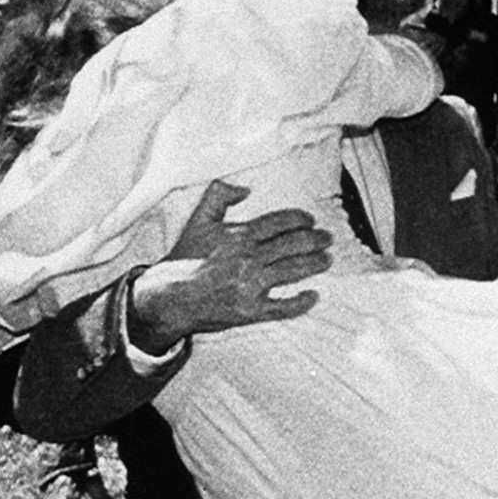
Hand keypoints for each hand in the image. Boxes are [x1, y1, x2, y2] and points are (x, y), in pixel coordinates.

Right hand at [127, 180, 332, 353]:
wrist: (170, 296)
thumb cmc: (184, 259)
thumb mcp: (198, 220)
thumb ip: (218, 195)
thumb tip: (245, 189)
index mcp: (239, 235)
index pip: (280, 222)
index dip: (300, 219)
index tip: (311, 220)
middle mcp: (249, 258)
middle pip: (294, 244)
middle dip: (316, 240)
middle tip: (327, 239)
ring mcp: (252, 285)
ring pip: (294, 271)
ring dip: (315, 264)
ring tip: (327, 260)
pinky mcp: (251, 310)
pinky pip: (284, 307)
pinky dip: (301, 302)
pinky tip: (313, 296)